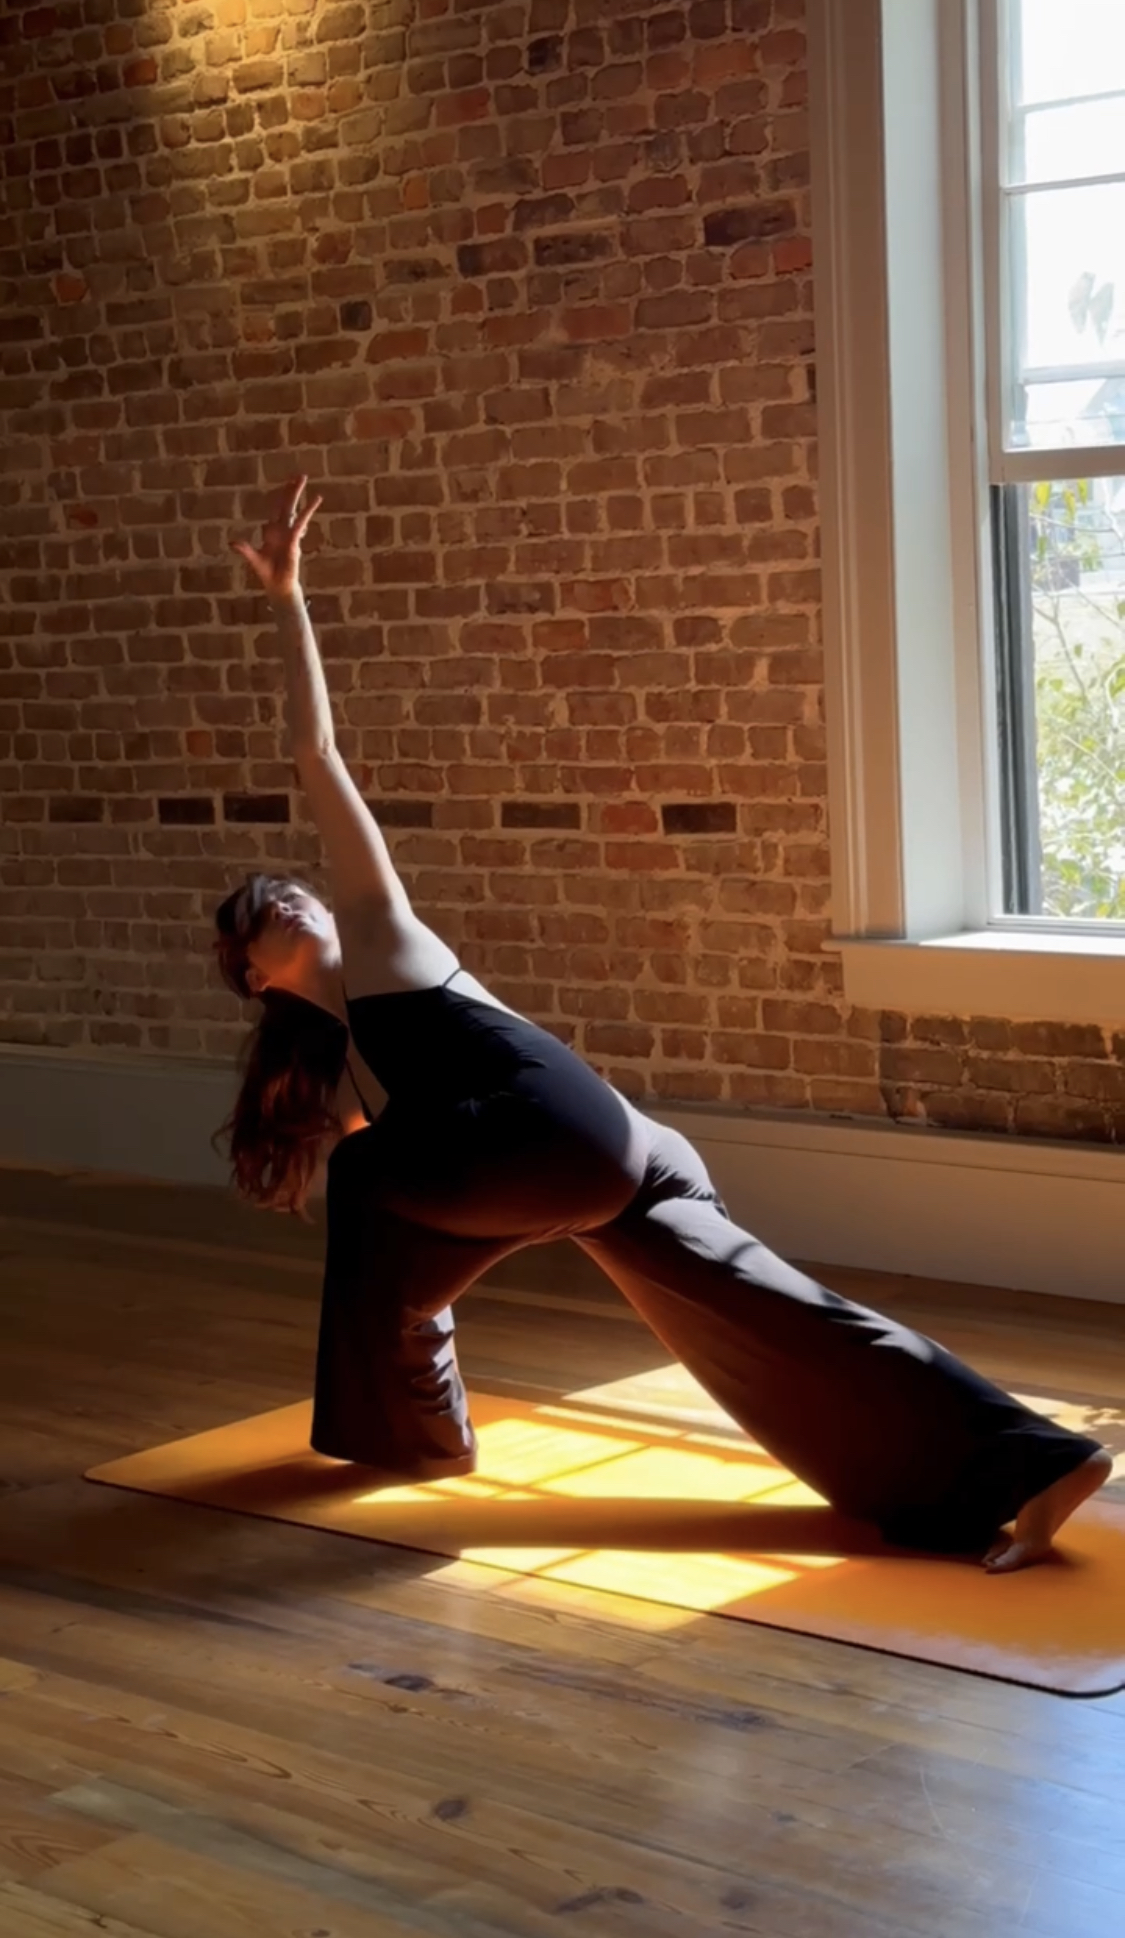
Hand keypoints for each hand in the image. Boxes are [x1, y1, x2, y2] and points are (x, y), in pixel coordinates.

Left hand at [231, 474, 322, 601]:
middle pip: (287, 504)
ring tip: (306, 481)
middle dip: (293, 490)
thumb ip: (245, 550)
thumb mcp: (254, 559)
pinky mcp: (294, 541)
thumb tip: (232, 543)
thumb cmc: (268, 572)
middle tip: (301, 475)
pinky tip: (314, 503)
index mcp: (273, 531)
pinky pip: (300, 524)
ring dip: (299, 495)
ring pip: (294, 510)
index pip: (277, 508)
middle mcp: (283, 529)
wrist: (277, 585)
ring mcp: (289, 534)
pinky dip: (306, 513)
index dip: (282, 496)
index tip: (288, 483)